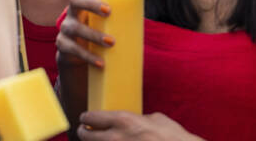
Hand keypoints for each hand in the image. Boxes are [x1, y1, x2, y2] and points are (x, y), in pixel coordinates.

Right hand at [55, 0, 113, 68]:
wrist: (79, 56)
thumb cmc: (99, 32)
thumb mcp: (106, 21)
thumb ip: (119, 16)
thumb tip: (142, 16)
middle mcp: (72, 10)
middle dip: (91, 3)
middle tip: (108, 11)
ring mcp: (65, 28)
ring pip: (74, 27)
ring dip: (93, 34)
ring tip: (111, 42)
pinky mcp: (63, 45)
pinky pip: (72, 49)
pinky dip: (88, 56)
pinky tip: (101, 62)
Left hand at [77, 111, 202, 140]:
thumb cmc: (171, 136)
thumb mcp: (154, 118)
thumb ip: (138, 118)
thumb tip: (131, 119)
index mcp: (123, 121)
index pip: (92, 117)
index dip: (86, 118)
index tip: (85, 118)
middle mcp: (115, 138)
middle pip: (86, 136)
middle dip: (83, 133)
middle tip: (84, 131)